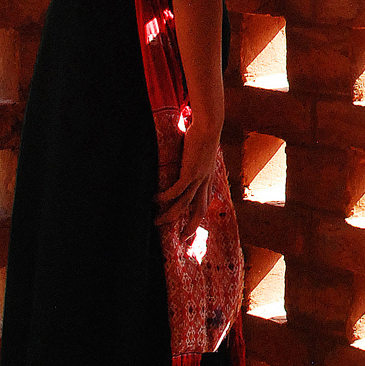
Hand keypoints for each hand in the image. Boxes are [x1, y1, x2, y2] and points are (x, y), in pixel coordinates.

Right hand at [156, 117, 220, 237]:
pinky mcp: (190, 172)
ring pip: (184, 204)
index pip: (205, 203)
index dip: (198, 217)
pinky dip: (165, 197)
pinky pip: (176, 190)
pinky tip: (155, 200)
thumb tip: (186, 160)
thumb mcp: (201, 153)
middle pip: (199, 211)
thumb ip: (194, 161)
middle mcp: (206, 181)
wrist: (209, 126)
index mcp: (209, 178)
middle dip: (190, 227)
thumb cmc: (203, 135)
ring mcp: (199, 178)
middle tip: (181, 240)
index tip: (190, 228)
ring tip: (156, 221)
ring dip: (170, 215)